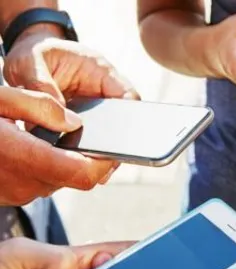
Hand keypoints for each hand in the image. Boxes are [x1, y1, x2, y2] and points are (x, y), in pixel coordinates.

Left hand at [3, 31, 139, 190]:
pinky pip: (90, 141)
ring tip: (94, 172)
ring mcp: (95, 110)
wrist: (27, 57)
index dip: (132, 117)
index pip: (128, 96)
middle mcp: (102, 93)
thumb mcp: (30, 62)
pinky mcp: (82, 124)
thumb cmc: (33, 53)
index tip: (125, 136)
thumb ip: (41, 84)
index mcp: (99, 71)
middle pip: (122, 122)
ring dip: (100, 152)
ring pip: (107, 135)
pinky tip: (76, 166)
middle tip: (108, 165)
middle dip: (117, 144)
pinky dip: (84, 153)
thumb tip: (57, 115)